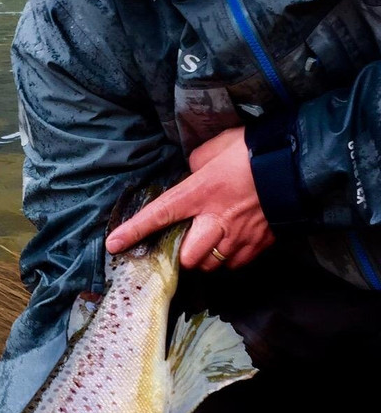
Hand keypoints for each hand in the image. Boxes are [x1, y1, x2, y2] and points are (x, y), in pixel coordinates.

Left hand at [104, 127, 274, 269]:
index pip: (159, 215)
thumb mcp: (214, 148)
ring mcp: (240, 235)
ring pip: (211, 264)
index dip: (134, 232)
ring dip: (205, 257)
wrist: (299, 161)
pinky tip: (231, 243)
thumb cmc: (253, 150)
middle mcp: (217, 219)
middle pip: (188, 258)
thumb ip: (196, 164)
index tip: (114, 245)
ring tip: (210, 241)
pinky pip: (236, 263)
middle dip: (183, 255)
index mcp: (200, 193)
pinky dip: (229, 258)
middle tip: (186, 240)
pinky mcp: (260, 243)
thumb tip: (191, 173)